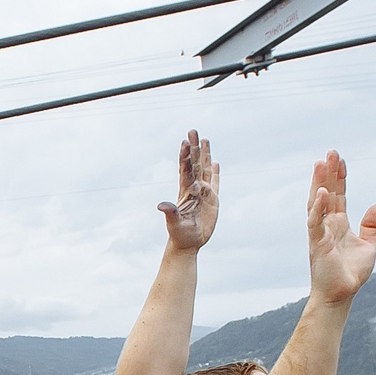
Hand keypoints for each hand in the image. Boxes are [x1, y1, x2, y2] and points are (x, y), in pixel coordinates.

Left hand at [158, 130, 219, 251]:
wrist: (188, 243)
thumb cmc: (179, 235)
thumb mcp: (174, 224)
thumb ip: (169, 213)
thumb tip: (161, 205)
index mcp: (185, 191)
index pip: (185, 169)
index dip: (185, 155)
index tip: (185, 141)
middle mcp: (194, 188)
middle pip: (194, 163)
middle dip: (194, 147)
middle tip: (192, 130)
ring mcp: (203, 193)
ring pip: (204, 169)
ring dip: (204, 154)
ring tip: (205, 139)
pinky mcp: (212, 200)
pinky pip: (214, 182)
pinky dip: (215, 172)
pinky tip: (214, 162)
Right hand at [304, 151, 375, 306]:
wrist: (341, 294)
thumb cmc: (351, 273)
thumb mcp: (368, 246)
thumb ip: (372, 225)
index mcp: (338, 224)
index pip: (339, 195)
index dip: (340, 177)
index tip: (340, 159)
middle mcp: (327, 225)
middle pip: (327, 193)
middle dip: (328, 173)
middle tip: (330, 152)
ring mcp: (320, 233)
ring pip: (317, 203)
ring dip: (319, 183)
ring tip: (320, 164)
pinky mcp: (318, 244)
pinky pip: (316, 223)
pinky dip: (318, 208)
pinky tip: (322, 193)